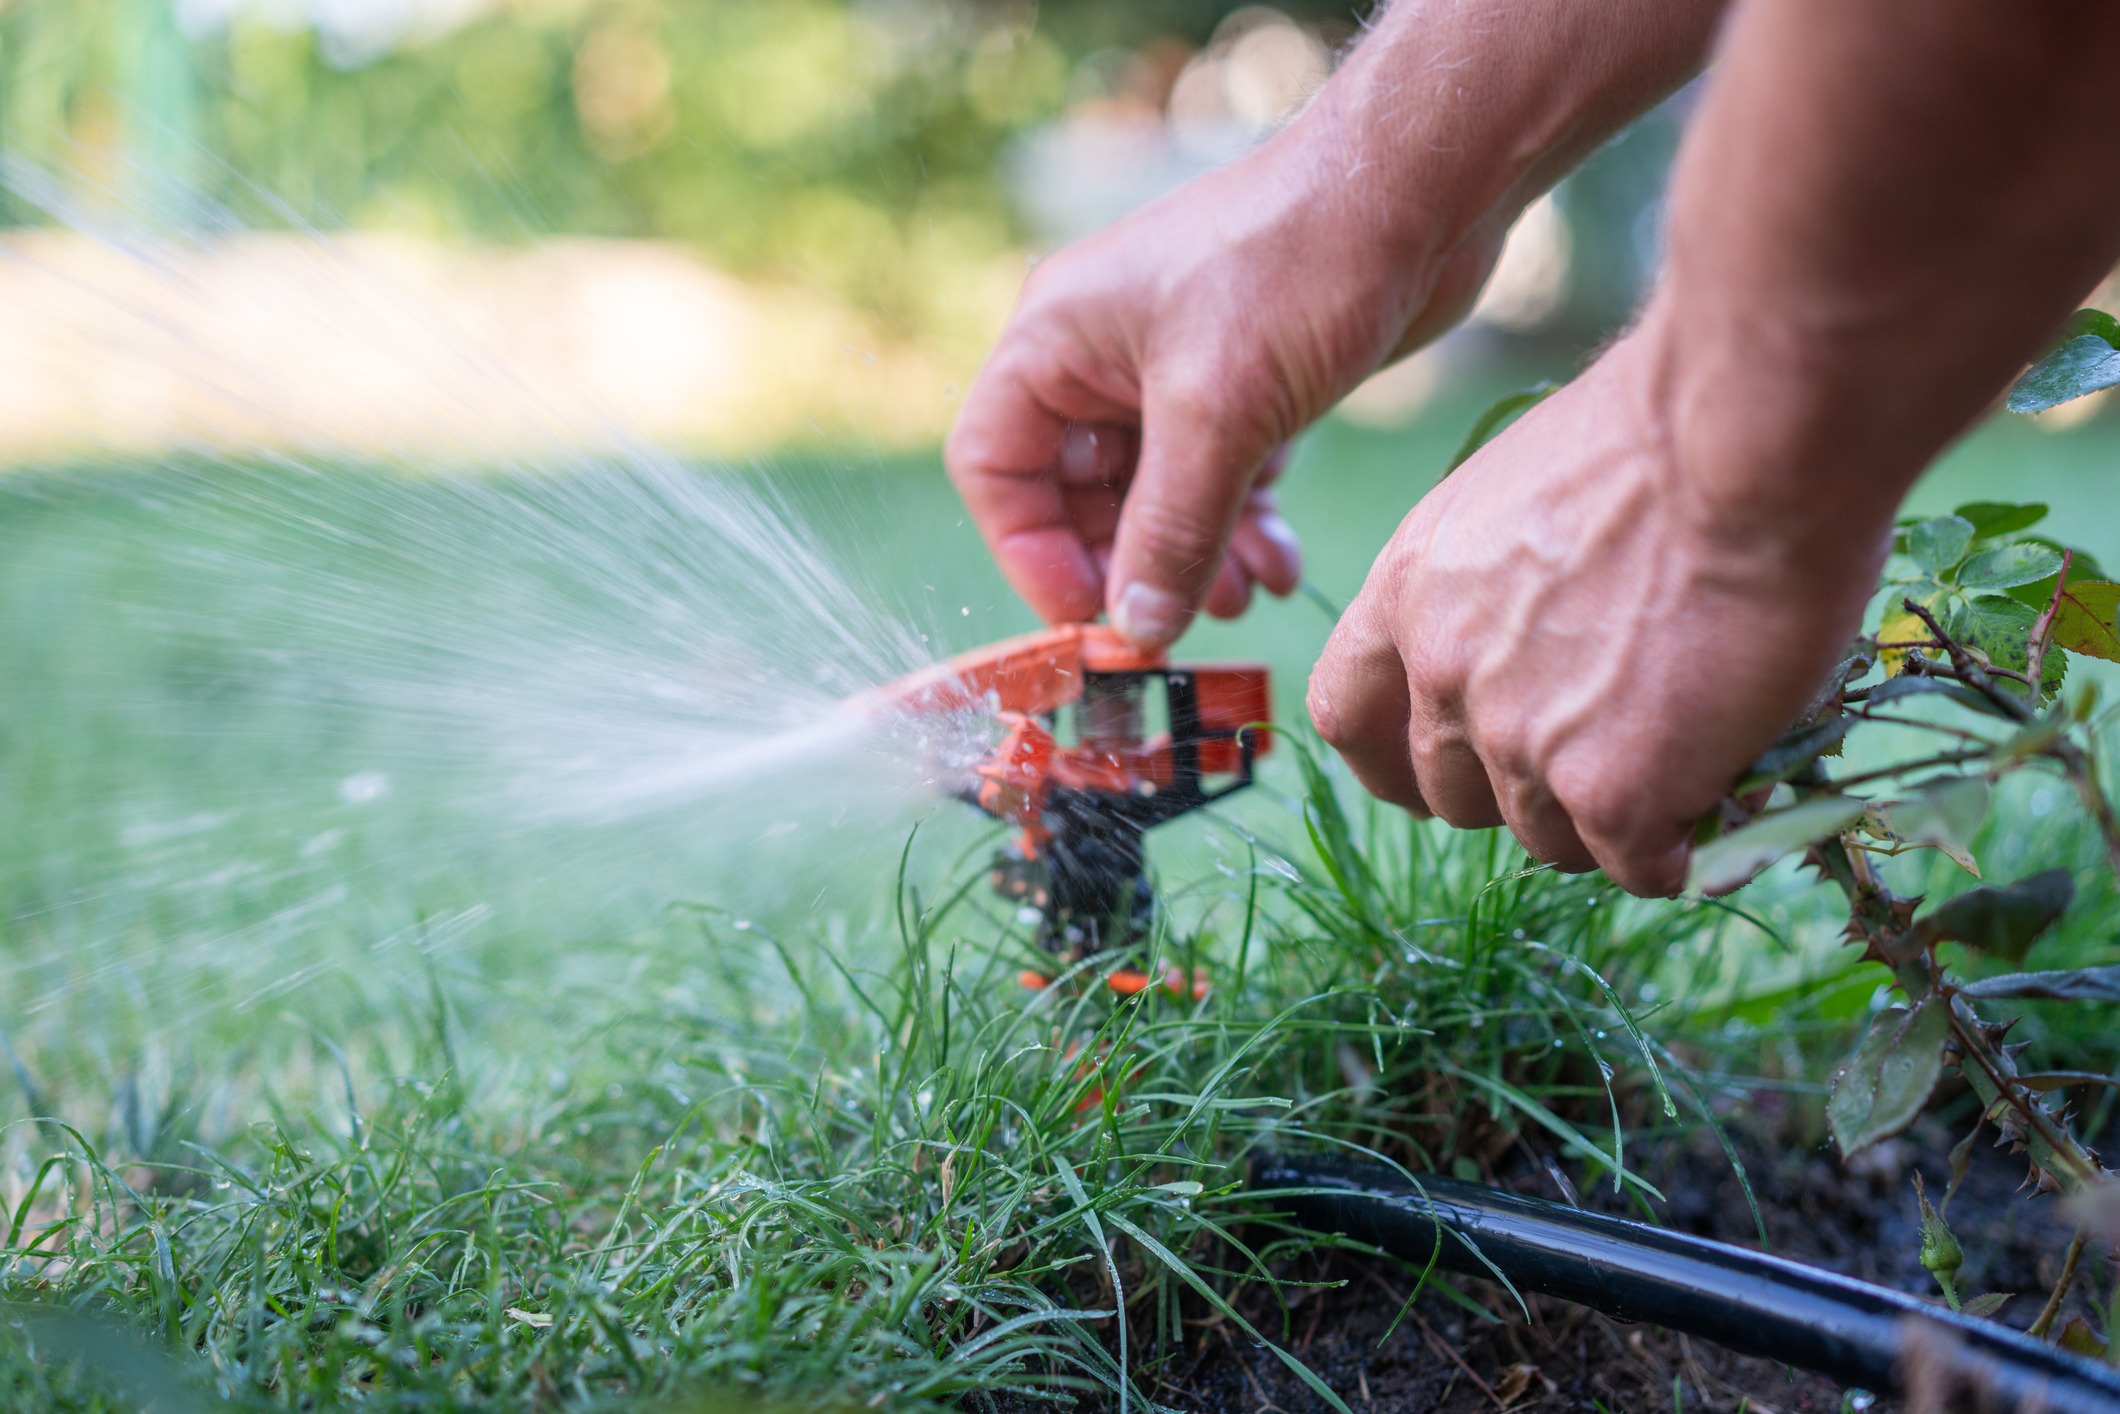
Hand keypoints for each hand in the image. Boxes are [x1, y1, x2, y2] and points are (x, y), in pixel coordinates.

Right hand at [945, 124, 1506, 644]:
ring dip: (1191, 559)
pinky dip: (1240, 528)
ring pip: (1153, 498)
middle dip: (1127, 566)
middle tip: (1177, 625)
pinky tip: (1280, 564)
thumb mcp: (1220, 415)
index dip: (1029, 551)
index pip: (993, 467)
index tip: (1091, 615)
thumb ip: (1170, 530)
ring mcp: (1171, 371)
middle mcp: (1099, 356)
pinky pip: (1216, 480)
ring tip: (1241, 599)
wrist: (1418, 189)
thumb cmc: (1296, 264)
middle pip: (1074, 496)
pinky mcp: (1240, 386)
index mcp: (1054, 340)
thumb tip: (1137, 629)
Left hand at [1305, 333, 1888, 894]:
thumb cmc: (1665, 433)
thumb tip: (1535, 645)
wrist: (1747, 435)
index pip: (1345, 714)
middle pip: (1453, 796)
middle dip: (1524, 793)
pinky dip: (1675, 847)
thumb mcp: (1518, 496)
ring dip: (1610, 820)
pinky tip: (1719, 794)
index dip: (1395, 759)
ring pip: (1547, 839)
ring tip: (1688, 753)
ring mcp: (1518, 739)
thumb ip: (1494, 587)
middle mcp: (1441, 672)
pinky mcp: (1609, 791)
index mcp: (1407, 591)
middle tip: (1609, 754)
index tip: (1445, 773)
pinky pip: (1632, 865)